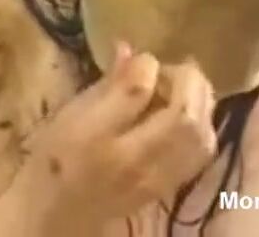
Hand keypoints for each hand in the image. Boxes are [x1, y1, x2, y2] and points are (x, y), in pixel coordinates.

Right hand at [26, 42, 217, 220]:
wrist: (60, 210)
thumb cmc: (56, 155)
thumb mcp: (69, 112)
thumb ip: (105, 84)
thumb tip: (130, 49)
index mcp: (95, 136)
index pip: (138, 90)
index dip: (147, 64)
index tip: (141, 59)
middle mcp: (133, 160)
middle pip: (184, 116)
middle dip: (187, 81)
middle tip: (170, 71)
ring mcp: (156, 178)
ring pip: (201, 135)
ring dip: (200, 102)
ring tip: (182, 88)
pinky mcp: (170, 187)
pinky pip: (202, 152)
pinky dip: (203, 124)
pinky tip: (187, 112)